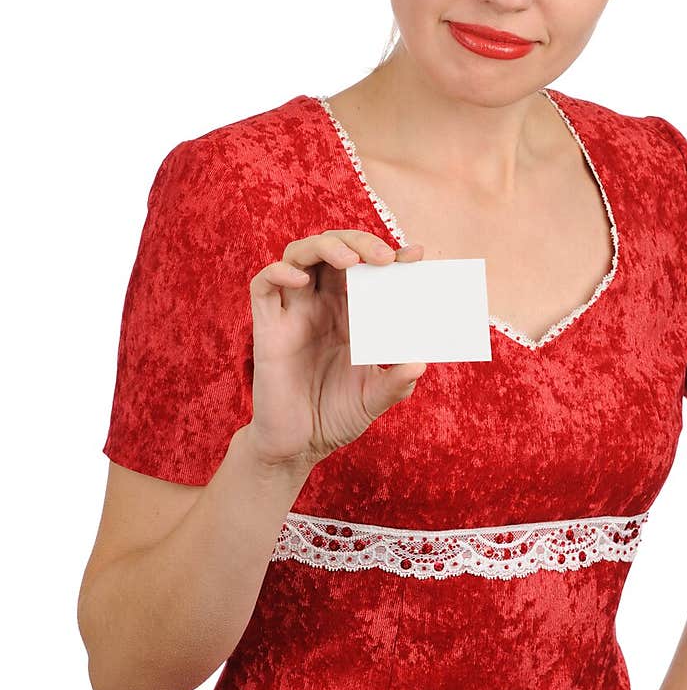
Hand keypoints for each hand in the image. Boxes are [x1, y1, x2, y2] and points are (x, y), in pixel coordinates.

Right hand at [246, 229, 426, 470]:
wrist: (298, 446)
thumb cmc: (335, 417)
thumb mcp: (374, 399)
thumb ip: (396, 382)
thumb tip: (419, 363)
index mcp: (350, 314)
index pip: (368, 269)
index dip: (390, 255)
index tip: (416, 255)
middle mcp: (321, 306)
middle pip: (334, 249)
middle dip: (360, 242)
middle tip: (386, 258)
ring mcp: (293, 313)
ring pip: (299, 255)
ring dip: (325, 247)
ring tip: (352, 261)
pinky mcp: (267, 328)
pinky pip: (263, 286)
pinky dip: (280, 272)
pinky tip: (302, 281)